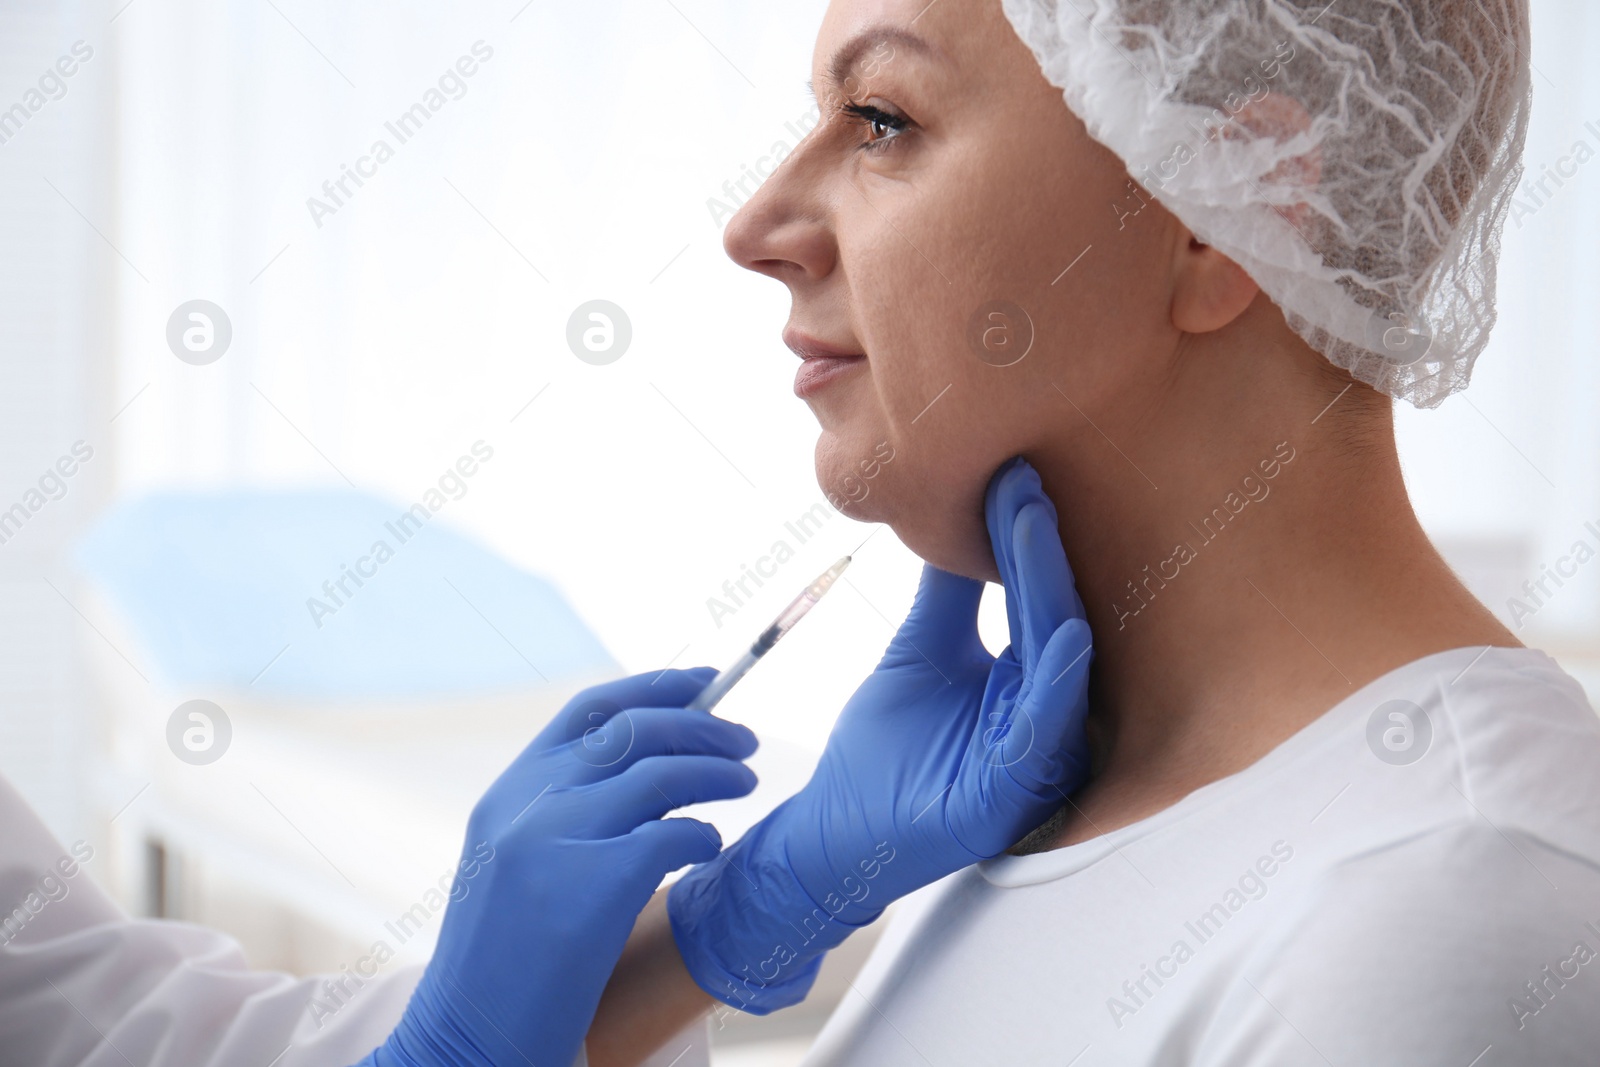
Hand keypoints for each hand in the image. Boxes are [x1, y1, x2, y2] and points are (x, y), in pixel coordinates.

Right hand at [359, 668, 757, 1066]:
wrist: (470, 1036)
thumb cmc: (503, 959)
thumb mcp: (513, 860)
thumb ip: (562, 809)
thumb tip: (651, 767)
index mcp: (510, 790)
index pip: (590, 709)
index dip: (655, 685)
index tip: (705, 680)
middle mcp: (530, 802)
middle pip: (636, 730)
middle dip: (703, 725)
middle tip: (745, 740)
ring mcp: (559, 839)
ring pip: (661, 773)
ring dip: (716, 771)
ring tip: (745, 781)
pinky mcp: (594, 884)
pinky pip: (673, 834)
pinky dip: (703, 833)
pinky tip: (710, 845)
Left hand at [667, 457, 1092, 1013]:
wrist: (836, 829)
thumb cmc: (885, 750)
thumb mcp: (921, 651)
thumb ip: (948, 596)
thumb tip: (956, 512)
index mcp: (1028, 684)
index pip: (1035, 597)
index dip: (1026, 537)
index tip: (1013, 470)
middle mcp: (1045, 717)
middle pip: (1054, 619)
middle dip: (1042, 550)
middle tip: (1028, 480)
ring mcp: (1037, 759)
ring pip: (1059, 667)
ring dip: (1051, 594)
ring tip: (1040, 525)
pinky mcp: (1015, 799)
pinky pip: (1045, 735)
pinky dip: (1057, 683)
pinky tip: (1064, 634)